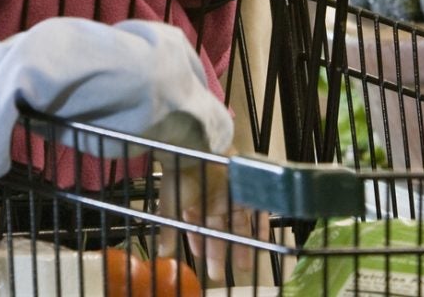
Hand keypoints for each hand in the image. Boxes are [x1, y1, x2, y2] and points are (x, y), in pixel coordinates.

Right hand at [156, 158, 261, 280]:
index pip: (198, 228)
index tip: (200, 259)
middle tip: (218, 275)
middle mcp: (213, 200)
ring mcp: (230, 196)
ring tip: (243, 267)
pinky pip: (256, 211)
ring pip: (238, 225)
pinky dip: (259, 227)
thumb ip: (169, 231)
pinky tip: (261, 244)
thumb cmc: (180, 178)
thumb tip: (162, 255)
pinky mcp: (245, 190)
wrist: (196, 148)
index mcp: (194, 204)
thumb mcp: (171, 207)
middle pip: (219, 230)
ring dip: (241, 245)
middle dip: (219, 253)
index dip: (199, 244)